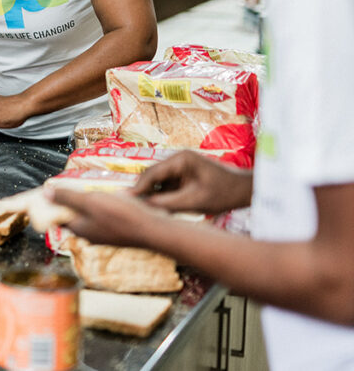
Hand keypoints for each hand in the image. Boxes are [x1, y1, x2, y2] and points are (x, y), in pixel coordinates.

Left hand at [48, 186, 165, 247]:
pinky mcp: (118, 229)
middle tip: (73, 182)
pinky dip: (103, 204)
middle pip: (73, 215)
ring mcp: (105, 233)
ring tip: (92, 185)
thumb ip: (67, 198)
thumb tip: (45, 194)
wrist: (155, 229)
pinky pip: (105, 215)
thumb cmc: (122, 216)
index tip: (51, 188)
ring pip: (90, 214)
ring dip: (89, 200)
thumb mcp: (90, 202)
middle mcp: (90, 234)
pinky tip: (111, 194)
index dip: (52, 203)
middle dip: (71, 199)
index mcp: (79, 229)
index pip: (57, 217)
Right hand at [131, 150, 252, 213]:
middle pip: (151, 176)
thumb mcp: (194, 201)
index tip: (126, 202)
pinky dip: (161, 197)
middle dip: (143, 192)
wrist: (245, 191)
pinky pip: (165, 187)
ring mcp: (179, 168)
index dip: (138, 188)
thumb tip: (143, 206)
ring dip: (151, 196)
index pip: (152, 173)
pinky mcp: (181, 177)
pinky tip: (158, 209)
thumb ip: (167, 203)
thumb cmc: (224, 193)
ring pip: (156, 183)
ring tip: (144, 211)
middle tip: (133, 208)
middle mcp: (176, 160)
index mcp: (180, 159)